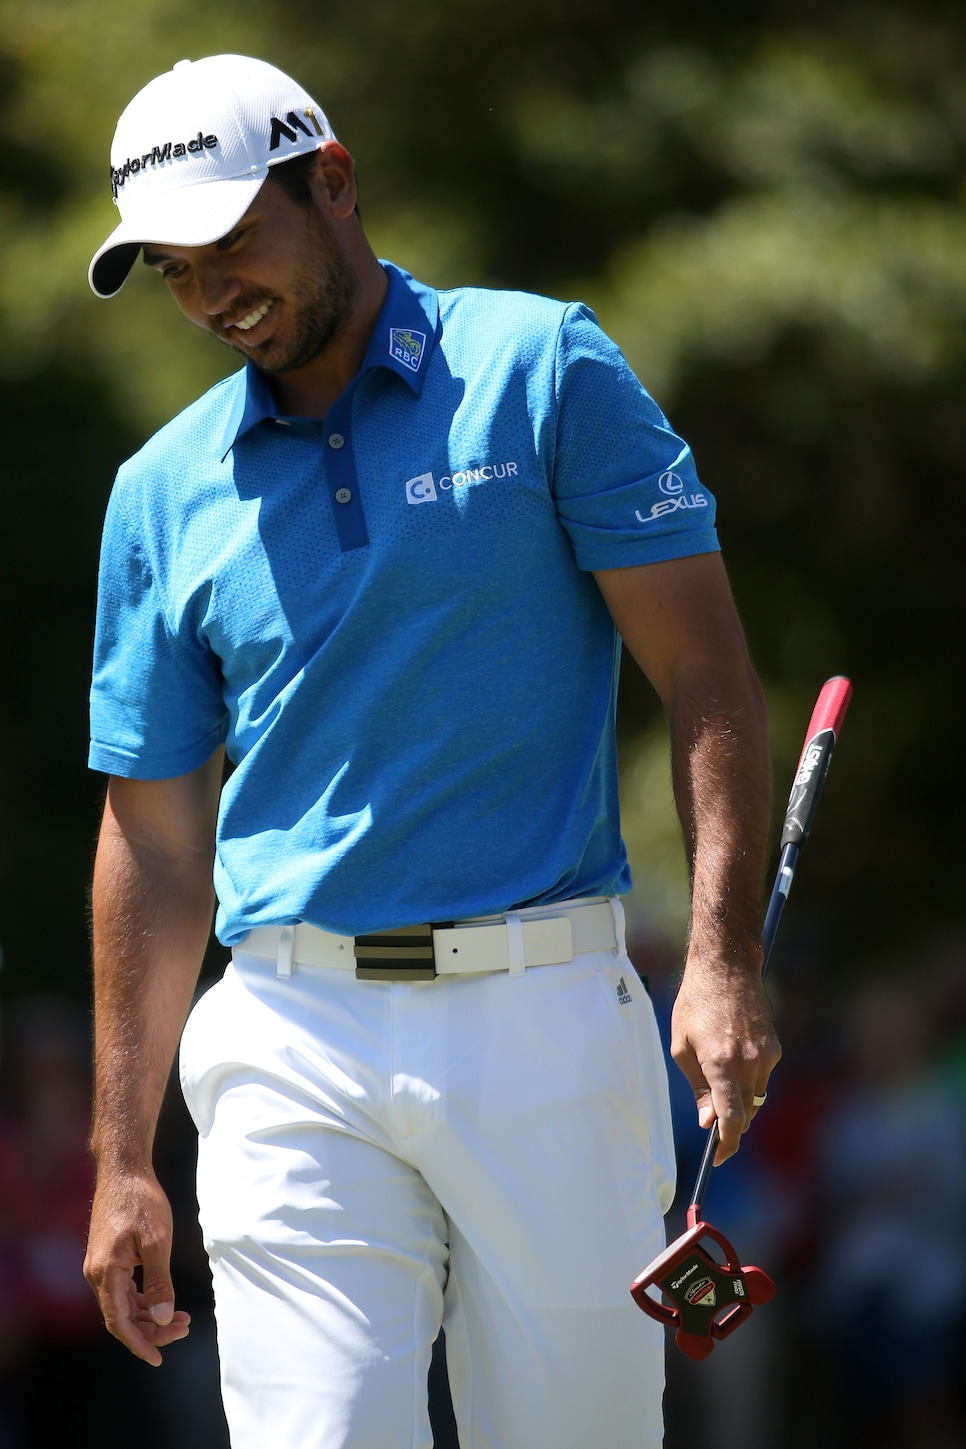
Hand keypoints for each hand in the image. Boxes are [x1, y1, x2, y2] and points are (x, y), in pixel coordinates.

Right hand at [84, 1167, 190, 1365]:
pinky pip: (122, 1290)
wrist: (124, 1169)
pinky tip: (162, 1299)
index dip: (139, 1343)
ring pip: (123, 1304)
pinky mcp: (108, 1257)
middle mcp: (98, 1274)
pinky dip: (142, 1299)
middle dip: (152, 1328)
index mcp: (107, 1273)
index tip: (159, 1358)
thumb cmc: (141, 1200)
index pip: (119, 1322)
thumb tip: (161, 1317)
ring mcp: (101, 1265)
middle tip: (185, 1327)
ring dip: (149, 1315)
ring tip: (181, 1317)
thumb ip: (159, 1282)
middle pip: (122, 1317)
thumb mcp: (157, 1242)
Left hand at [670, 956, 780, 1164]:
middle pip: (746, 1112)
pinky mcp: (775, 1046)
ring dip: (740, 1098)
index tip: (717, 1157)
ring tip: (717, 1074)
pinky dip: (749, 1078)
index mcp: (721, 1064)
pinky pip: (762, 1076)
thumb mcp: (682, 1047)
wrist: (726, 968)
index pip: (732, 1118)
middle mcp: (749, 1062)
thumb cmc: (695, 1004)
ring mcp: (766, 1054)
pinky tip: (732, 1057)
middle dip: (730, 1123)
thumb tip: (708, 1121)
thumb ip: (699, 1088)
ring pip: (756, 1096)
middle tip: (712, 1123)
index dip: (726, 1144)